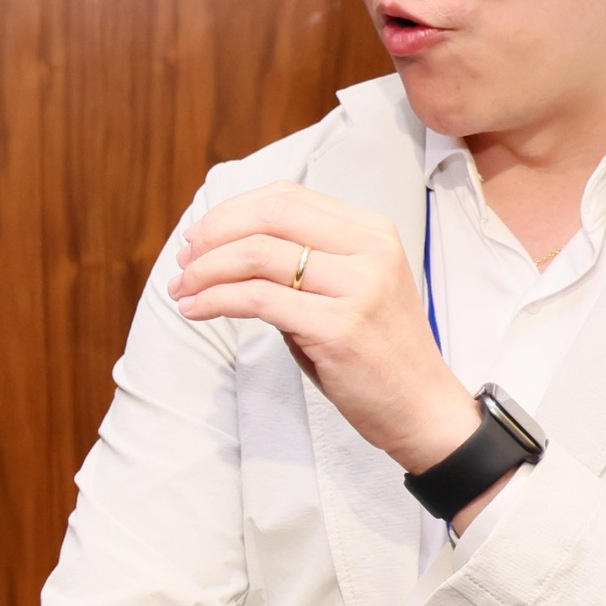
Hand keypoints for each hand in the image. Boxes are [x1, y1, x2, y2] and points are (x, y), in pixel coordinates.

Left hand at [169, 188, 478, 476]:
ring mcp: (358, 287)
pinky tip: (196, 311)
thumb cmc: (375, 351)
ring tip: (182, 289)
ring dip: (206, 270)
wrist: (422, 408)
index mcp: (371, 231)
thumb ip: (301, 260)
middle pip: (269, 215)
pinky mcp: (339, 327)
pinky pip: (258, 298)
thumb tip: (223, 244)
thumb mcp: (347, 288)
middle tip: (184, 261)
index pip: (286, 197)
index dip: (232, 211)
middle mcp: (369, 250)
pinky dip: (216, 300)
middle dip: (213, 234)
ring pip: (257, 254)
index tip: (199, 236)